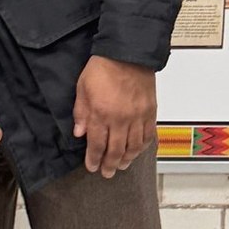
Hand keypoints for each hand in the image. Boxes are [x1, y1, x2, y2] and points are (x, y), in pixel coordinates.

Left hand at [73, 56, 156, 177]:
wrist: (127, 55)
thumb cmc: (102, 68)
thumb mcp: (82, 88)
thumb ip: (81, 112)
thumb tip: (79, 133)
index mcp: (101, 114)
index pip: (96, 144)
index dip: (93, 158)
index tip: (91, 167)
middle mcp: (120, 119)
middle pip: (115, 150)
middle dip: (110, 164)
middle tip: (106, 173)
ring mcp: (137, 118)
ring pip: (133, 147)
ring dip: (127, 159)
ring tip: (121, 166)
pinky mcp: (149, 113)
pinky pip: (147, 136)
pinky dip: (142, 147)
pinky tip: (137, 151)